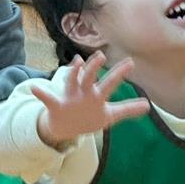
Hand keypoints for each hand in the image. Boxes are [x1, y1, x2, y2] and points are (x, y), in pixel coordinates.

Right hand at [33, 51, 149, 148]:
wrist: (65, 127)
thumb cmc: (88, 117)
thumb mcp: (109, 115)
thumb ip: (127, 109)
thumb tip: (148, 106)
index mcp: (96, 94)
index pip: (110, 82)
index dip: (120, 73)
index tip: (131, 62)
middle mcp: (83, 92)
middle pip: (90, 77)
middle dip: (94, 67)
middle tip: (101, 55)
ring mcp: (69, 97)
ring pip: (70, 82)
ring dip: (72, 73)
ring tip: (75, 62)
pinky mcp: (56, 106)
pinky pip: (47, 98)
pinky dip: (41, 93)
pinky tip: (36, 88)